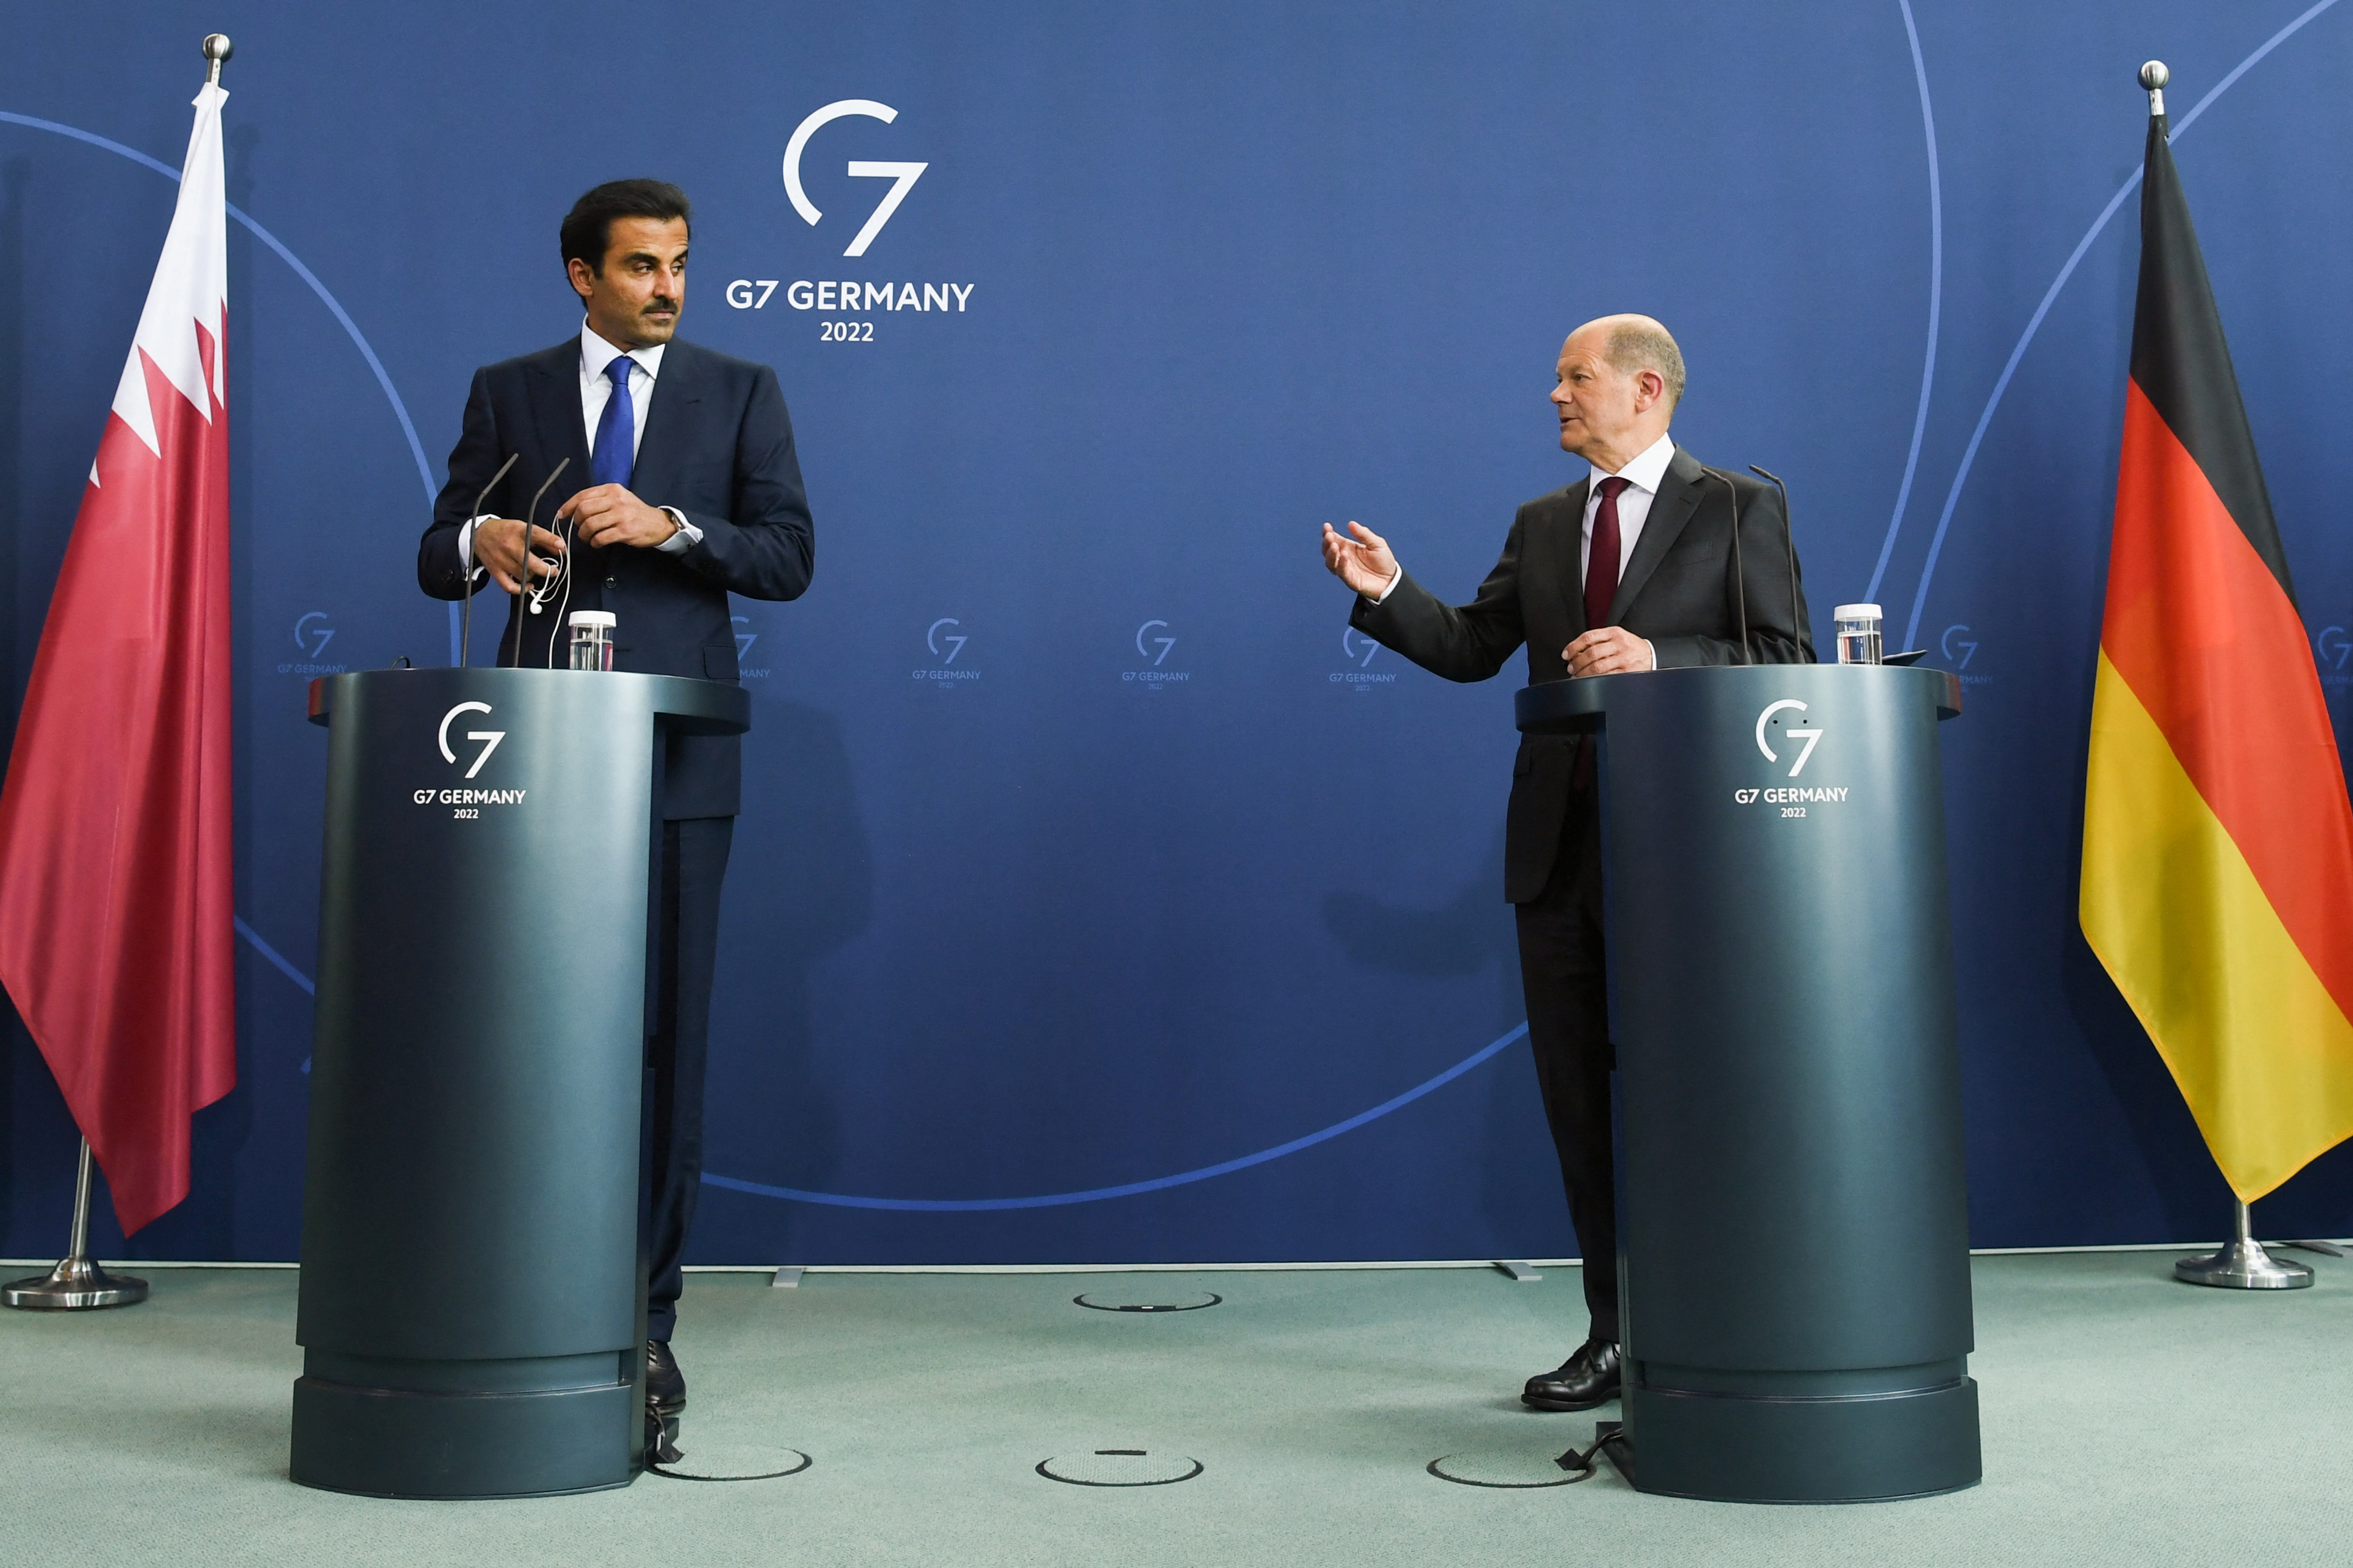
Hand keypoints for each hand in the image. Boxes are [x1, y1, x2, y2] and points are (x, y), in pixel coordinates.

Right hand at [472, 517, 565, 594]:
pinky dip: (521, 590)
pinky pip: (510, 586)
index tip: (562, 547)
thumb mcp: (524, 528)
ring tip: (534, 571)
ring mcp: (501, 559)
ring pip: (524, 575)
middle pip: (531, 563)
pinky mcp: (495, 571)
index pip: (537, 534)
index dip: (551, 541)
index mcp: (518, 531)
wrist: (481, 533)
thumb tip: (560, 550)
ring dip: (533, 575)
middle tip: (553, 571)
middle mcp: (509, 545)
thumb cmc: (506, 531)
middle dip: (546, 569)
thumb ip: (543, 538)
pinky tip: (528, 586)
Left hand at [559, 484, 680, 549]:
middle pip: (584, 510)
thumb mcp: (619, 498)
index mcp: (612, 490)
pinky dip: (595, 543)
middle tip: (580, 528)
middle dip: (577, 522)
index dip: (569, 506)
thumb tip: (574, 509)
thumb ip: (599, 500)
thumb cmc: (635, 512)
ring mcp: (621, 515)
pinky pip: (601, 537)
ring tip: (588, 538)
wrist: (658, 524)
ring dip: (584, 535)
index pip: (583, 495)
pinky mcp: (625, 531)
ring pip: (590, 525)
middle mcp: (616, 500)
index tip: (563, 515)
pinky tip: (597, 543)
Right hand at [1321, 521, 1398, 598]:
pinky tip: (1344, 555)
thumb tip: (1351, 523)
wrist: (1391, 579)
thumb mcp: (1377, 543)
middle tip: (1329, 536)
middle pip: (1328, 550)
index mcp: (1348, 547)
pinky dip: (1341, 563)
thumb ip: (1363, 534)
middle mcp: (1344, 558)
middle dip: (1326, 542)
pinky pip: (1342, 572)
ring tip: (1334, 545)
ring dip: (1330, 554)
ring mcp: (1346, 569)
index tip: (1327, 526)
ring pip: (1331, 562)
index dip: (1328, 533)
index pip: (1334, 539)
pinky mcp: (1350, 579)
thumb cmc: (1383, 561)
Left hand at [1564, 626, 1654, 676]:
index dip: (1573, 646)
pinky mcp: (1627, 672)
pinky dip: (1594, 680)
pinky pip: (1606, 677)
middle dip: (1577, 662)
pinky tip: (1589, 681)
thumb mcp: (1617, 636)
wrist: (1653, 655)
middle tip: (1571, 667)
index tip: (1566, 654)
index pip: (1588, 637)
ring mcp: (1624, 658)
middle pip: (1591, 653)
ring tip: (1577, 675)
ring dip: (1582, 673)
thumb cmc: (1631, 646)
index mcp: (1614, 632)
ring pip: (1597, 667)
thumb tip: (1576, 651)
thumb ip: (1599, 640)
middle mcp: (1619, 644)